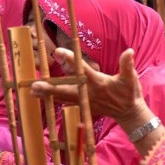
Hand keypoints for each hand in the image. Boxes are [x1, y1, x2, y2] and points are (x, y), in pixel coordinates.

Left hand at [31, 48, 147, 123]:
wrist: (129, 113)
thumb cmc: (130, 94)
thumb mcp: (131, 79)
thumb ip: (127, 65)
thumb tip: (129, 51)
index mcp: (99, 84)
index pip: (83, 71)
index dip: (71, 61)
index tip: (58, 51)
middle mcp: (89, 94)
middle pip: (67, 90)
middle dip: (51, 88)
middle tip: (35, 85)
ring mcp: (85, 101)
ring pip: (63, 97)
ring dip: (48, 95)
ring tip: (32, 91)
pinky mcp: (84, 106)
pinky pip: (66, 102)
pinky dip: (54, 99)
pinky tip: (42, 97)